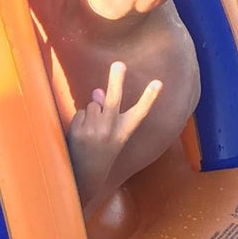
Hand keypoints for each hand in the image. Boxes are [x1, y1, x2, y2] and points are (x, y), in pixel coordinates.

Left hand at [66, 61, 160, 207]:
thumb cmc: (102, 150)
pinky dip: (80, 119)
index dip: (150, 97)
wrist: (86, 174)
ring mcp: (94, 131)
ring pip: (93, 104)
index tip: (159, 82)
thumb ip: (107, 111)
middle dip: (116, 80)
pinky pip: (80, 112)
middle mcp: (110, 131)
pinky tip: (81, 135)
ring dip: (91, 112)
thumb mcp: (112, 133)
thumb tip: (97, 91)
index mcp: (124, 132)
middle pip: (113, 101)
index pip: (139, 112)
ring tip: (91, 131)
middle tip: (119, 64)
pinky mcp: (79, 131)